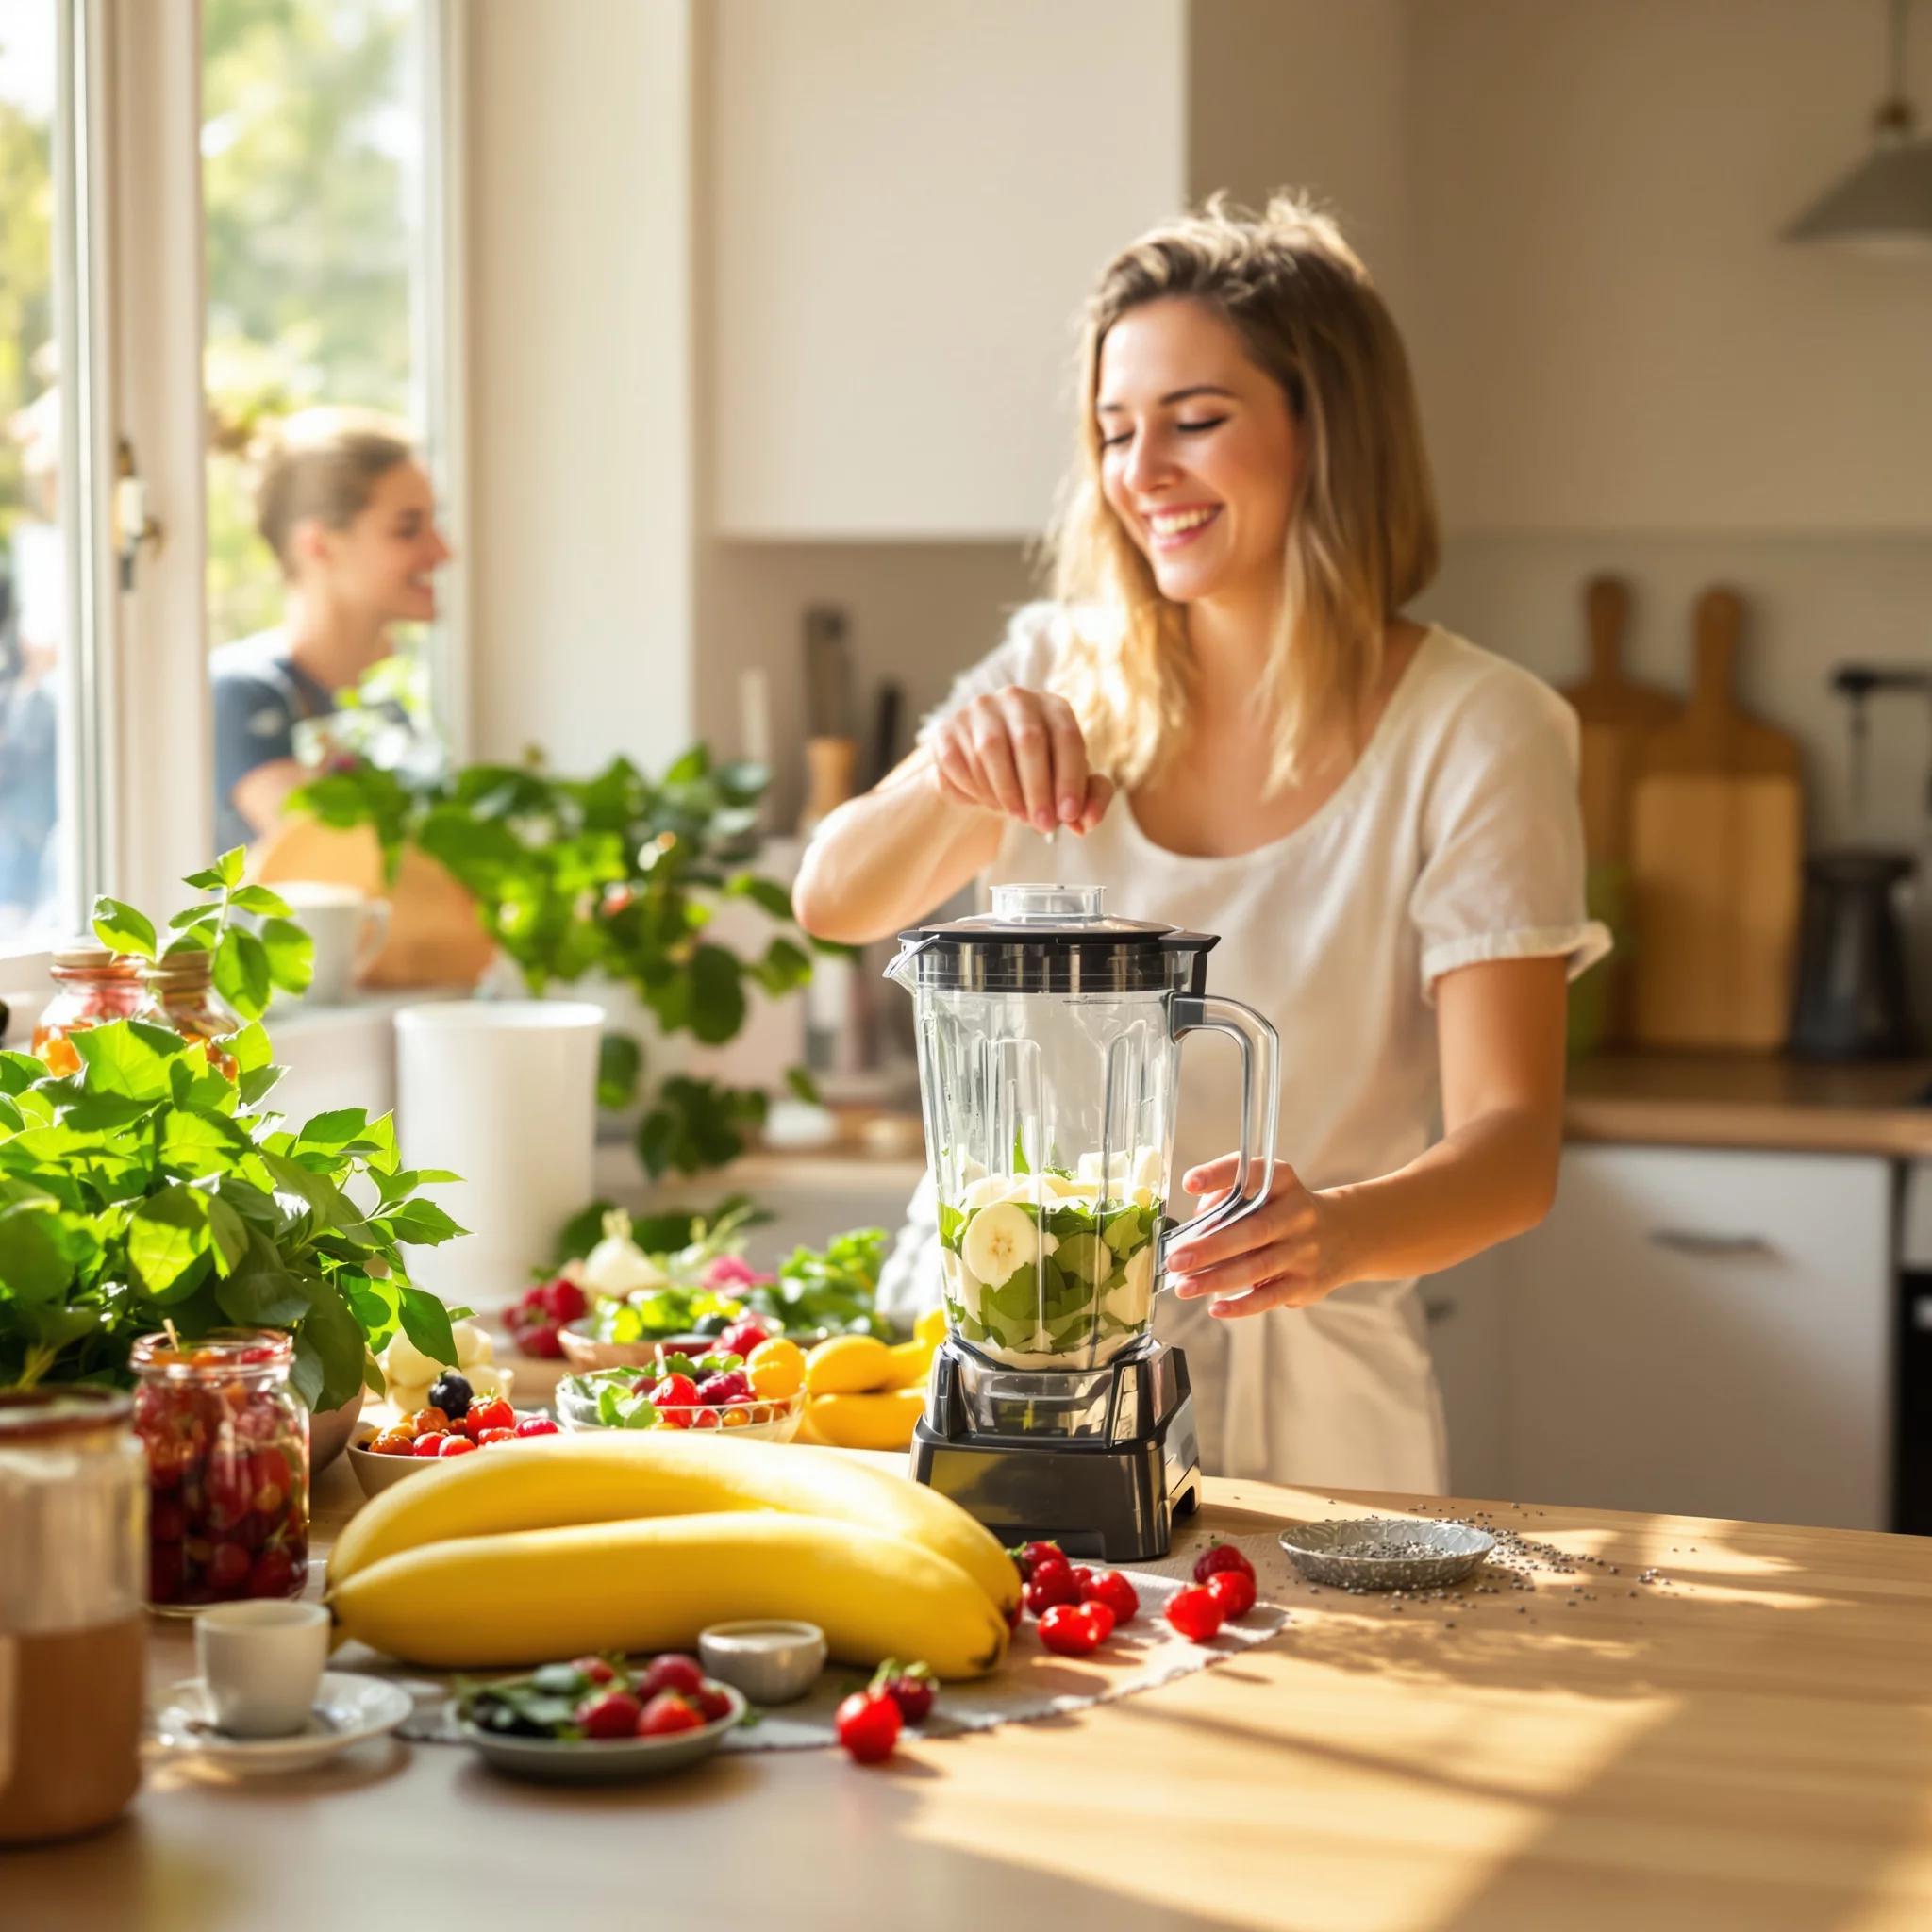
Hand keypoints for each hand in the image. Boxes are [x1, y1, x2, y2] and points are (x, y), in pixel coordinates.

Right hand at [928, 686, 1113, 835]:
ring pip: (991, 751)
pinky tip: (985, 799)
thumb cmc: (1036, 776)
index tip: (1068, 815)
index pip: (1067, 737)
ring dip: (1005, 792)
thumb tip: (1088, 822)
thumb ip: (1090, 800)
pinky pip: (959, 762)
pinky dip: (974, 789)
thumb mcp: (1069, 786)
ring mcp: (979, 710)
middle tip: (1041, 825)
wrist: (985, 777)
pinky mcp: (947, 729)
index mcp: (1054, 707)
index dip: (1069, 779)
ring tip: (1013, 814)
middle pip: (1029, 741)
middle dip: (1037, 790)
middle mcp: (1017, 698)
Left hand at [1164, 1157, 1347, 1315]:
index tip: (1190, 1183)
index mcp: (1283, 1181)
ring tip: (1185, 1286)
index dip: (1219, 1176)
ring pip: (1257, 1267)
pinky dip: (1241, 1305)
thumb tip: (1196, 1224)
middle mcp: (1298, 1213)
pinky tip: (1216, 1307)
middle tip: (1176, 1259)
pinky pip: (1270, 1296)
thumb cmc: (1283, 1212)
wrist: (1341, 1237)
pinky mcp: (1306, 1283)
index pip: (1252, 1173)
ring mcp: (1304, 1250)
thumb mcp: (1265, 1191)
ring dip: (1216, 1279)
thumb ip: (1228, 1199)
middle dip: (1210, 1247)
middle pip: (1252, 1231)